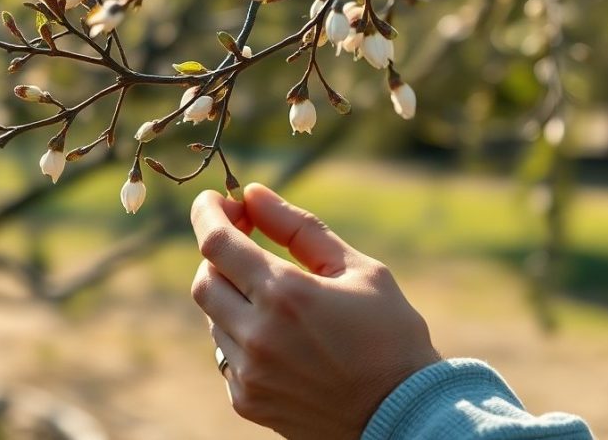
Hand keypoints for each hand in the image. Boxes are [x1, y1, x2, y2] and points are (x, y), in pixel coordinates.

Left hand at [190, 183, 440, 439]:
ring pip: (213, 319)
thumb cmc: (390, 335)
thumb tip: (253, 193)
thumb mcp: (357, 269)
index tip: (214, 200)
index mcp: (286, 294)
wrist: (403, 414)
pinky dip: (241, 335)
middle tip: (245, 241)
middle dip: (218, 254)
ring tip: (277, 297)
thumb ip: (298, 227)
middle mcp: (258, 335)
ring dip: (232, 296)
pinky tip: (280, 337)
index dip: (207, 213)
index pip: (216, 243)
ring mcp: (249, 373)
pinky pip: (226, 354)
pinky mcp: (248, 401)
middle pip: (204, 280)